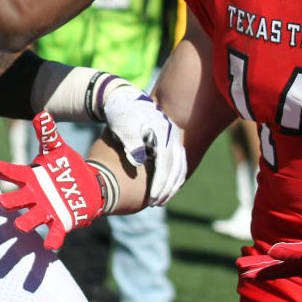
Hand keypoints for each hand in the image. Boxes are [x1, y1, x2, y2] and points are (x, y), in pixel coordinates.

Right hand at [0, 112, 109, 249]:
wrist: (86, 187)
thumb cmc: (64, 167)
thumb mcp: (57, 149)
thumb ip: (48, 134)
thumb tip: (42, 114)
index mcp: (30, 177)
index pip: (11, 172)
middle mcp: (34, 196)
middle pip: (16, 199)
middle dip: (10, 201)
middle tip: (2, 201)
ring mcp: (46, 210)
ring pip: (31, 218)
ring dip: (26, 222)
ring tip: (20, 227)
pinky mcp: (61, 222)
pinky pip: (54, 233)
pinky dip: (52, 239)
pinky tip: (50, 245)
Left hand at [101, 84, 186, 205]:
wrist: (124, 98)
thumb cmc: (121, 114)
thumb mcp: (123, 127)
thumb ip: (131, 143)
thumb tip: (139, 162)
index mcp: (162, 132)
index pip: (165, 163)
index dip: (160, 183)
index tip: (152, 198)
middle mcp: (172, 134)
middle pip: (176, 167)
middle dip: (168, 188)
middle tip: (156, 203)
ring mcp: (173, 137)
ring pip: (180, 166)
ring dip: (173, 184)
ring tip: (161, 200)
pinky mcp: (170, 140)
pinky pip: (178, 162)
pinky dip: (174, 177)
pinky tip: (165, 188)